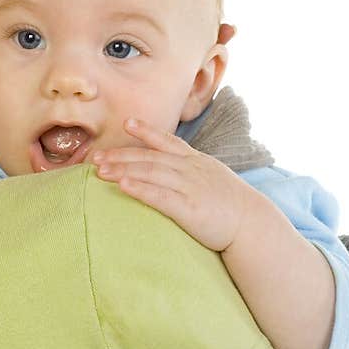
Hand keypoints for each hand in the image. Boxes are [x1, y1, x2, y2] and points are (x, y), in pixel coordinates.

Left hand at [90, 117, 255, 251]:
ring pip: (150, 173)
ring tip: (100, 170)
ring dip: (123, 169)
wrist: (253, 225)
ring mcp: (189, 187)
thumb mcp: (214, 180)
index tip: (128, 123)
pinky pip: (159, 195)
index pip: (169, 142)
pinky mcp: (188, 208)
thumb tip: (179, 173)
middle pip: (150, 158)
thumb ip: (195, 173)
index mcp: (197, 162)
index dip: (147, 132)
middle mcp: (191, 170)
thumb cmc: (233, 206)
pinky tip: (122, 185)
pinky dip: (139, 188)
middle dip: (121, 156)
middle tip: (96, 157)